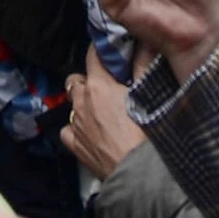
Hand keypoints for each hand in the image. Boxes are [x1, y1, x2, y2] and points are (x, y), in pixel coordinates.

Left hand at [60, 48, 145, 178]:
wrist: (140, 176)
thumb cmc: (148, 136)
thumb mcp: (150, 96)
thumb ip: (144, 66)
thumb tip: (145, 41)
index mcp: (99, 85)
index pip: (93, 56)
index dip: (101, 52)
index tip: (110, 52)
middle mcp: (82, 101)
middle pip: (77, 80)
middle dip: (89, 80)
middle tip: (108, 87)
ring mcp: (75, 124)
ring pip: (73, 104)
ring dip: (83, 104)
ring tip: (101, 111)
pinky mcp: (74, 145)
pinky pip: (68, 130)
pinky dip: (76, 128)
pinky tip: (90, 132)